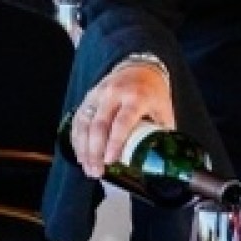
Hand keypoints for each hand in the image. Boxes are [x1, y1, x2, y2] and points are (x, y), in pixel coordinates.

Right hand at [71, 60, 173, 176]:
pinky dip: (77, 139)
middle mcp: (114, 94)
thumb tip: (162, 161)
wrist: (139, 68)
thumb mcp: (163, 110)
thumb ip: (161, 134)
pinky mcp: (88, 97)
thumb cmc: (153, 94)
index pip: (122, 122)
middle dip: (95, 151)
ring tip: (88, 168)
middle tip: (97, 172)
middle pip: (99, 125)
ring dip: (84, 149)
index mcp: (136, 97)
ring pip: (85, 124)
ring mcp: (98, 94)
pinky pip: (78, 120)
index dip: (115, 143)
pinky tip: (81, 155)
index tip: (110, 161)